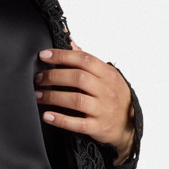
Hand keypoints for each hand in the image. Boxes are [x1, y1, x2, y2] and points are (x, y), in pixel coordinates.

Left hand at [34, 45, 134, 161]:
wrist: (129, 124)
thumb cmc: (114, 97)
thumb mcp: (106, 76)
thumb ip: (87, 60)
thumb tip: (70, 42)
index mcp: (108, 74)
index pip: (84, 59)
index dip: (62, 56)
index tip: (44, 56)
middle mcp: (106, 90)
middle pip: (78, 78)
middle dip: (54, 76)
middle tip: (39, 79)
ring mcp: (103, 109)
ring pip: (76, 100)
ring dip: (53, 97)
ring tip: (38, 96)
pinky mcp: (98, 127)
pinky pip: (77, 124)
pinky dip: (60, 120)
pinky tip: (47, 116)